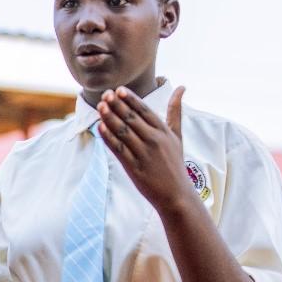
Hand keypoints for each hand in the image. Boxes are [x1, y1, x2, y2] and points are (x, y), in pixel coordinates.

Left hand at [96, 85, 196, 213]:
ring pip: (123, 132)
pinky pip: (118, 149)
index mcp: (164, 131)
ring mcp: (144, 154)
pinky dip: (108, 137)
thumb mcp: (177, 136)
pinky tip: (100, 127)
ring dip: (110, 117)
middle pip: (132, 119)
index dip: (131, 99)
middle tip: (105, 94)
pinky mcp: (134, 167)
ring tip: (100, 106)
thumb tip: (181, 87)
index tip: (119, 89)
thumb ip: (175, 112)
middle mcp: (154, 140)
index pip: (145, 111)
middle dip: (117, 105)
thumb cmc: (175, 163)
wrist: (176, 194)